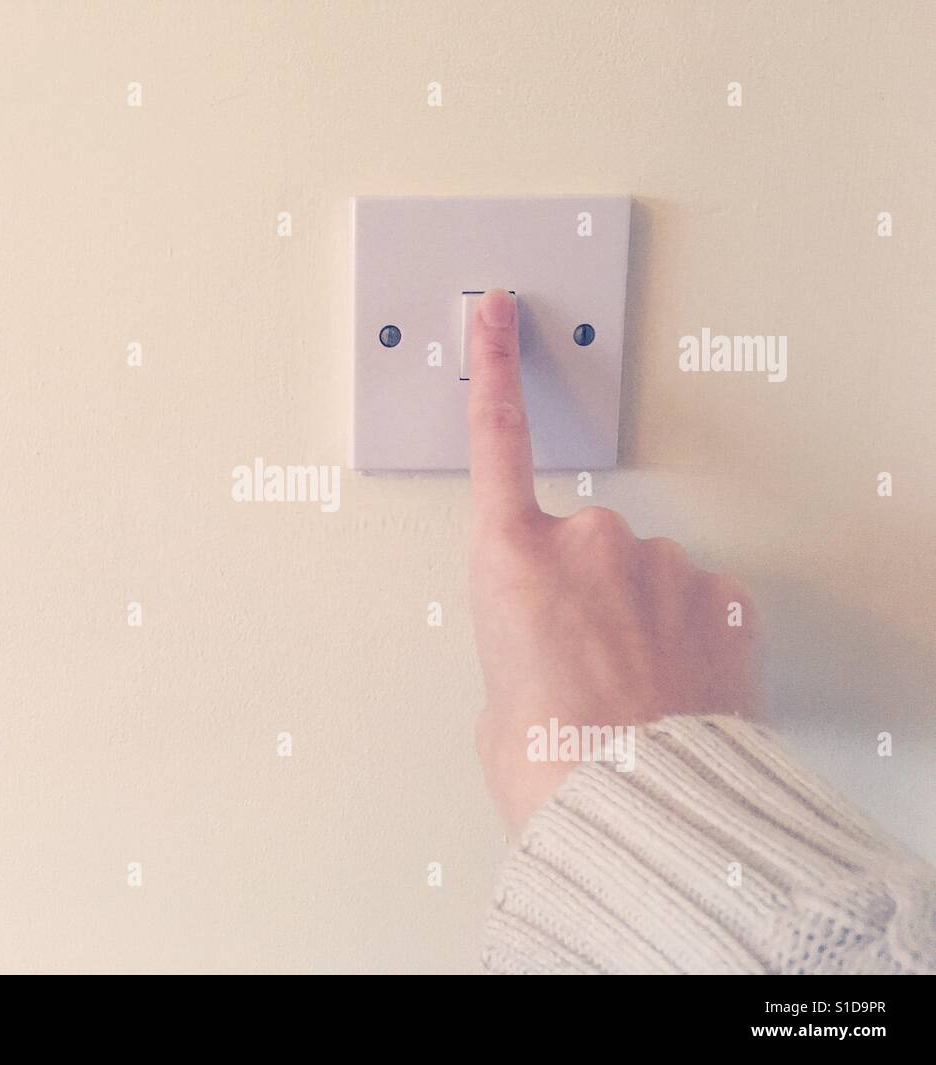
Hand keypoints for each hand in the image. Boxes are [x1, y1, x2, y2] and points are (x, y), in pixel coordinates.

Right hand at [467, 290, 761, 832]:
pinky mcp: (722, 599)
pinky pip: (698, 600)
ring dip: (639, 615)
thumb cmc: (548, 760)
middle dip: (584, 587)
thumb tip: (548, 652)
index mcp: (510, 558)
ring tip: (630, 688)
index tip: (498, 314)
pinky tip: (674, 684)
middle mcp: (588, 541)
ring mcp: (663, 565)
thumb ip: (516, 642)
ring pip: (647, 574)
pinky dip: (688, 632)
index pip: (497, 436)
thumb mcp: (494, 695)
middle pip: (584, 540)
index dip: (494, 367)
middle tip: (579, 660)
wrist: (633, 809)